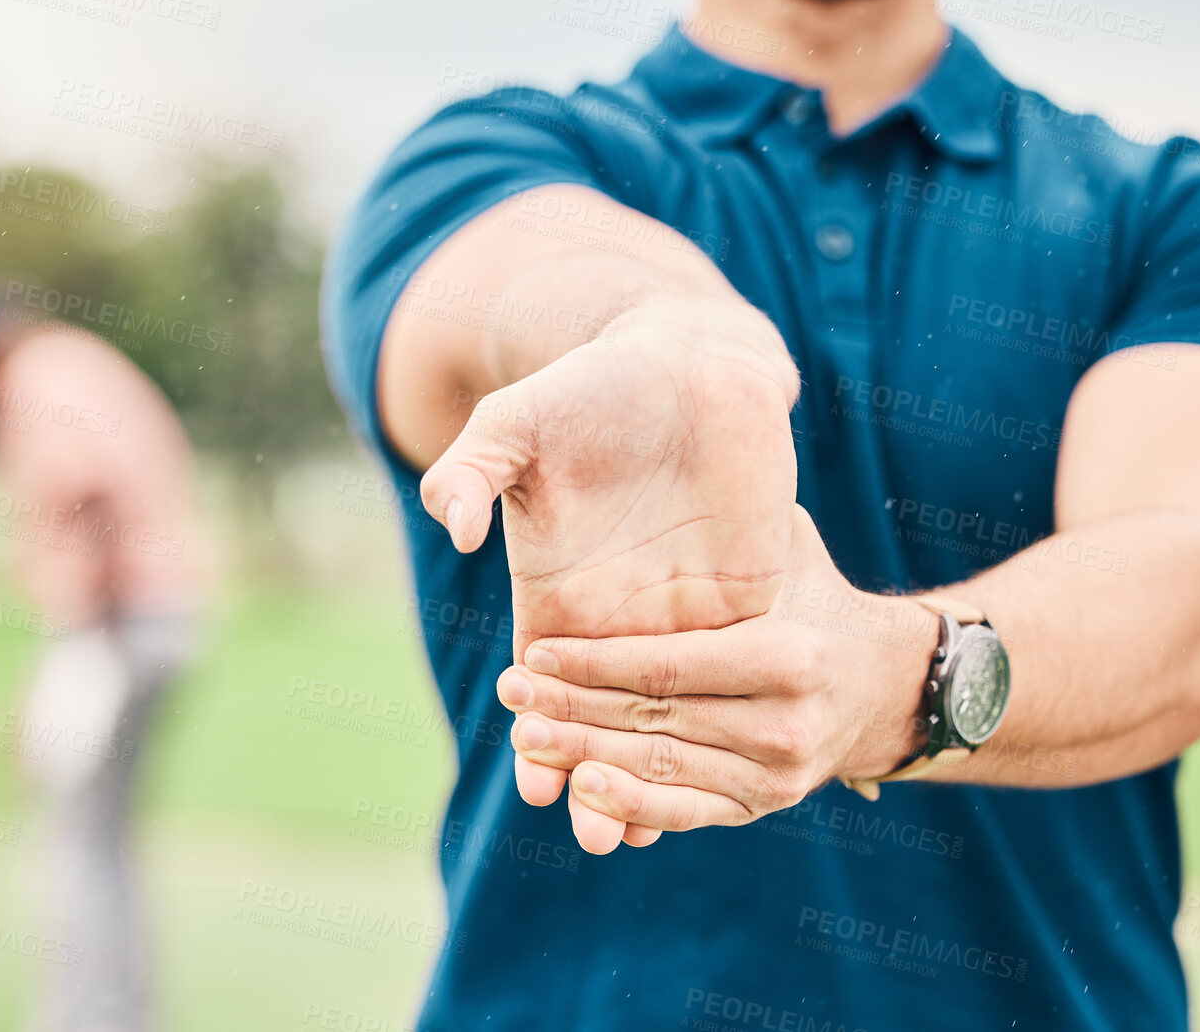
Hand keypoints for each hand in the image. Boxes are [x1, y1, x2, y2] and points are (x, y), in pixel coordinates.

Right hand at [421, 296, 800, 849]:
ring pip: (673, 714)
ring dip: (663, 770)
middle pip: (607, 720)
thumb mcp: (516, 423)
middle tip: (597, 840)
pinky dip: (727, 723)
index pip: (547, 690)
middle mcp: (620, 617)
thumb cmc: (589, 388)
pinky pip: (738, 674)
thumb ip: (471, 469)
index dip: (540, 741)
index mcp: (559, 594)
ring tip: (653, 832)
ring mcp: (687, 610)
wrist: (685, 358)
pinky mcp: (751, 593)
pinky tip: (728, 770)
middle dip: (599, 782)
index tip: (537, 787)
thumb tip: (449, 524)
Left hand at [496, 510, 936, 852]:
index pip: (670, 666)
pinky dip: (636, 805)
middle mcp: (786, 721)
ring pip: (664, 770)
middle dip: (574, 713)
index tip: (534, 656)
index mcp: (788, 653)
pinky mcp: (764, 805)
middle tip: (510, 698)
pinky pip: (690, 811)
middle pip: (657, 720)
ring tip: (526, 743)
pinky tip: (584, 794)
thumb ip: (737, 520)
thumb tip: (684, 446)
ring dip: (587, 760)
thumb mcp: (789, 545)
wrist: (886, 684)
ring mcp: (777, 773)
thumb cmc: (814, 593)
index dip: (596, 664)